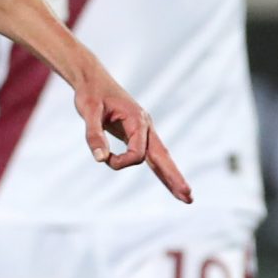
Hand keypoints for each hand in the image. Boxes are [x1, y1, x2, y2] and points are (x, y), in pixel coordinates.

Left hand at [72, 68, 190, 201]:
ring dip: (171, 177)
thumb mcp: (88, 111)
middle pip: (163, 157)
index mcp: (138, 120)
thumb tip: (100, 159)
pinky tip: (169, 183)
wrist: (94, 80)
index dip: (120, 162)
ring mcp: (144, 131)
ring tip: (185, 197)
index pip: (137, 153)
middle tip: (188, 197)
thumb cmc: (90, 94)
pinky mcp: (138, 135)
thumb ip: (94, 135)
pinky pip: (151, 156)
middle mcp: (145, 126)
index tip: (104, 158)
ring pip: (161, 158)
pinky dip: (160, 170)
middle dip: (174, 177)